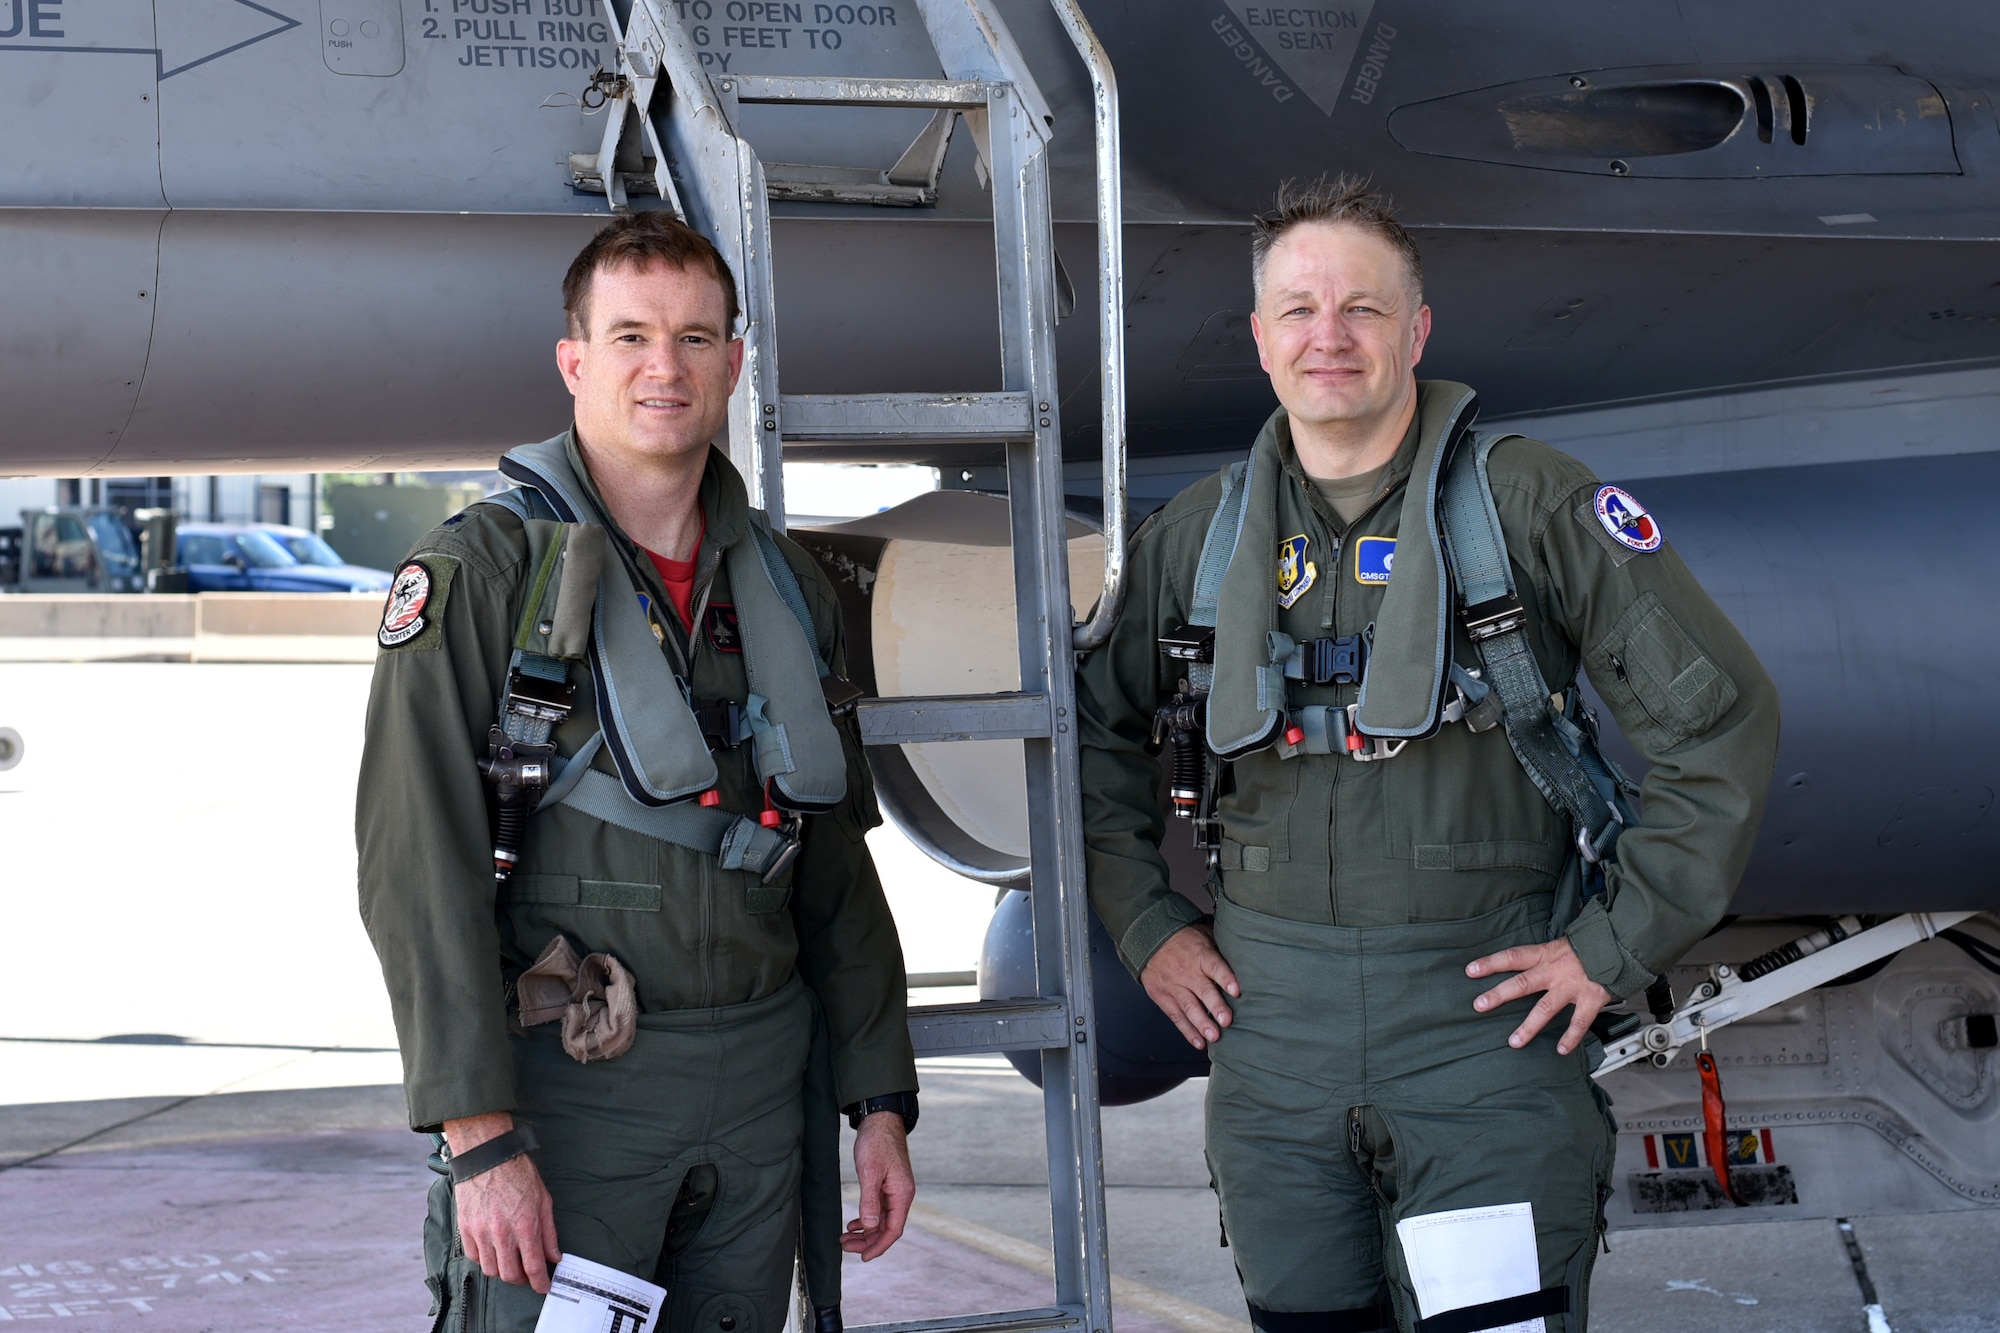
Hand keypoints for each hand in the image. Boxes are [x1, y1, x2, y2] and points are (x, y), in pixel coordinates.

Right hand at [445, 1112, 560, 1294]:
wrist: (487, 1156)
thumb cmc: (517, 1173)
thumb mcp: (543, 1199)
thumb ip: (549, 1231)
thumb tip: (554, 1255)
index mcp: (525, 1225)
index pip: (533, 1266)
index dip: (540, 1282)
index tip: (543, 1286)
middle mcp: (502, 1233)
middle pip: (509, 1274)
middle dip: (521, 1279)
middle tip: (526, 1274)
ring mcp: (481, 1232)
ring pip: (490, 1270)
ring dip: (502, 1271)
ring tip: (509, 1262)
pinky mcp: (465, 1228)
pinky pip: (474, 1257)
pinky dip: (484, 1259)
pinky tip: (492, 1251)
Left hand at [842, 1111, 914, 1260]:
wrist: (880, 1120)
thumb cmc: (876, 1143)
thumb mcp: (869, 1172)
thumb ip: (870, 1201)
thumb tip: (869, 1226)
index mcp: (902, 1194)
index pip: (893, 1230)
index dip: (879, 1246)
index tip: (863, 1257)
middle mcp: (901, 1195)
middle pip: (887, 1228)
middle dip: (868, 1241)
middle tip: (845, 1247)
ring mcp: (895, 1191)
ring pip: (881, 1220)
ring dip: (865, 1232)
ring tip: (845, 1238)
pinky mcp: (887, 1185)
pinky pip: (879, 1209)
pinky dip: (866, 1219)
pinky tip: (854, 1223)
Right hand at [1139, 924, 1239, 1049]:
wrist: (1150, 939)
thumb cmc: (1185, 939)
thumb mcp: (1204, 935)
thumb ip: (1221, 950)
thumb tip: (1247, 961)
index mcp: (1200, 955)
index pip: (1215, 966)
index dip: (1226, 978)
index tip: (1237, 990)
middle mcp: (1187, 972)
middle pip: (1203, 990)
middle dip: (1215, 1006)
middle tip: (1226, 1021)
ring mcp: (1173, 986)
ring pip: (1189, 1007)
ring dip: (1202, 1023)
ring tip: (1214, 1037)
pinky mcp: (1163, 997)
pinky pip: (1176, 1016)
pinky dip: (1187, 1031)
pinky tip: (1200, 1043)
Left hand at [1465, 938, 1614, 1055]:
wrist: (1622, 944)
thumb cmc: (1590, 945)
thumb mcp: (1562, 943)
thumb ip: (1544, 955)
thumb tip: (1525, 961)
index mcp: (1546, 954)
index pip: (1512, 956)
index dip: (1490, 963)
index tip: (1470, 971)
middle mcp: (1555, 970)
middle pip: (1521, 983)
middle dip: (1498, 995)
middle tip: (1479, 1005)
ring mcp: (1572, 986)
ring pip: (1546, 1008)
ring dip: (1529, 1026)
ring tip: (1514, 1042)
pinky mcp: (1591, 998)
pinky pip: (1579, 1022)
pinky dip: (1571, 1037)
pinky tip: (1561, 1049)